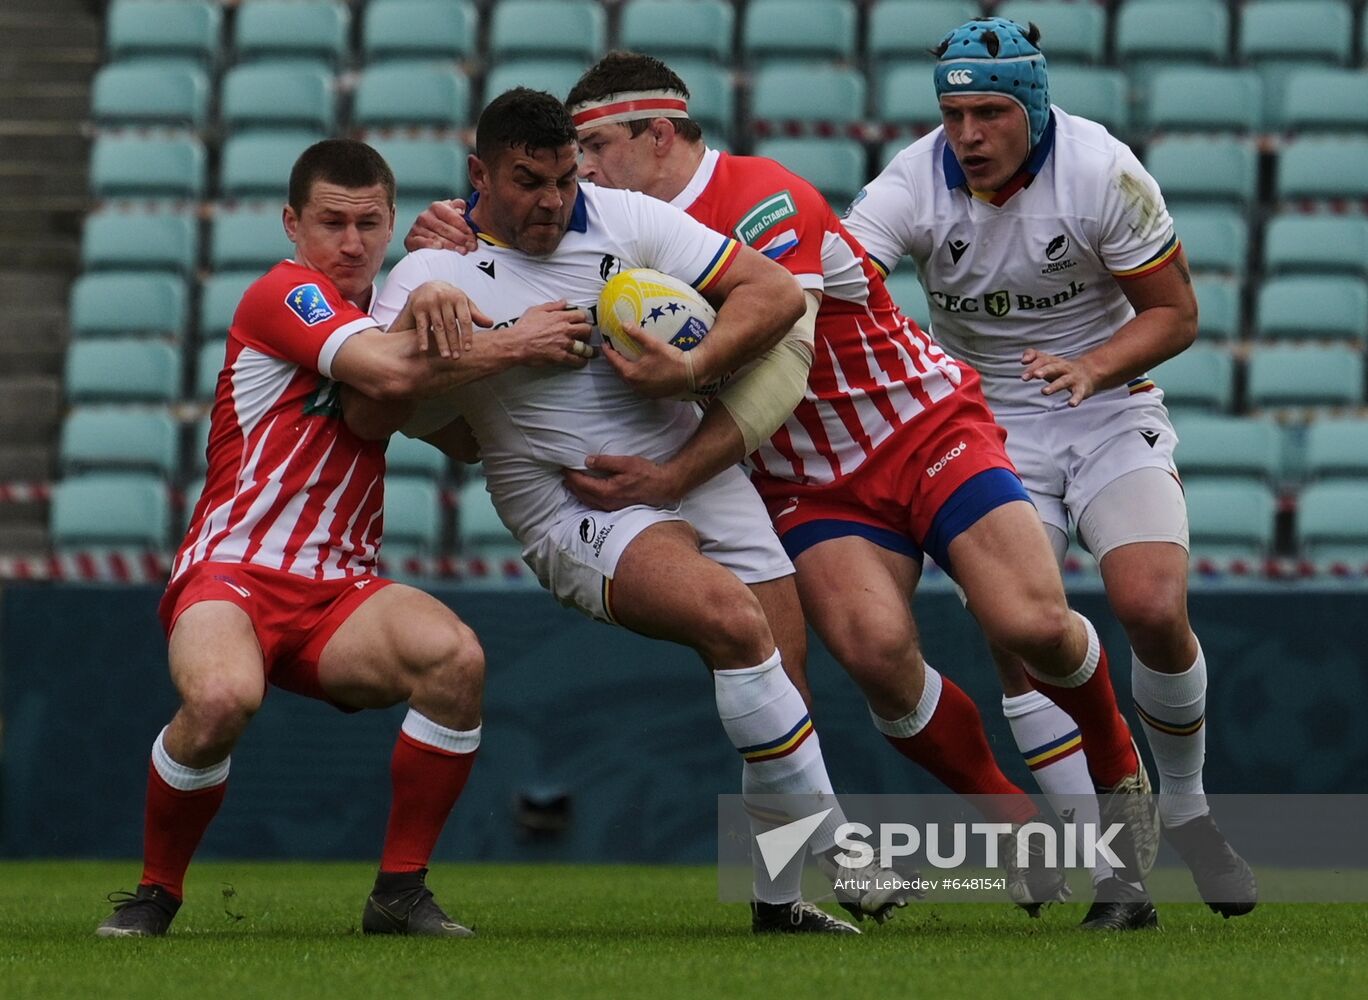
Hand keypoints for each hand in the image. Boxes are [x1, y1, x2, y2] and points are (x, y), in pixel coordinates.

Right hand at [404, 199, 477, 253]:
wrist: (427, 242)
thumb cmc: (445, 228)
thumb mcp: (453, 215)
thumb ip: (459, 208)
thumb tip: (462, 209)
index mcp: (436, 207)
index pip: (452, 216)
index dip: (464, 227)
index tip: (473, 237)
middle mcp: (425, 216)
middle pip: (445, 228)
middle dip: (460, 238)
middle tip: (471, 246)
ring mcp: (416, 228)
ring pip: (436, 236)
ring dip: (450, 245)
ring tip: (462, 251)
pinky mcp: (410, 240)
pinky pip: (421, 242)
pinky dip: (431, 244)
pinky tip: (440, 248)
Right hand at [406, 281, 492, 358]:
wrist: (428, 285)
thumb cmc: (450, 297)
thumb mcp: (464, 303)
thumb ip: (476, 314)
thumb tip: (490, 323)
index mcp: (458, 298)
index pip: (465, 319)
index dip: (467, 335)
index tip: (467, 349)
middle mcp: (444, 298)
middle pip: (451, 325)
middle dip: (454, 342)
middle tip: (456, 357)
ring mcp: (430, 303)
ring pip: (437, 327)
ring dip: (441, 343)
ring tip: (446, 356)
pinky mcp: (418, 307)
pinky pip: (421, 325)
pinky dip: (423, 338)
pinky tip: (424, 349)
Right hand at [513, 300, 596, 367]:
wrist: (517, 343)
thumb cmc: (524, 327)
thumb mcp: (536, 310)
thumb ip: (552, 306)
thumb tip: (564, 303)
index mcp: (560, 317)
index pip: (580, 315)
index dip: (583, 318)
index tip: (582, 321)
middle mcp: (565, 330)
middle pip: (586, 330)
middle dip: (587, 332)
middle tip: (586, 335)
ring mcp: (564, 344)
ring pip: (584, 346)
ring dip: (589, 349)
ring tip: (591, 352)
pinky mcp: (560, 356)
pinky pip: (576, 359)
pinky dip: (581, 361)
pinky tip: (582, 361)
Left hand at [563, 454, 680, 510]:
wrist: (663, 487)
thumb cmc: (647, 474)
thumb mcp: (626, 463)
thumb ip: (605, 462)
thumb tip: (587, 461)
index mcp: (607, 491)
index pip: (582, 483)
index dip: (571, 475)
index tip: (564, 467)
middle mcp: (607, 502)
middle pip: (582, 494)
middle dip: (571, 484)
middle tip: (563, 474)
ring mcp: (611, 507)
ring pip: (587, 501)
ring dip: (577, 492)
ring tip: (570, 483)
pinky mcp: (616, 508)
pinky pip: (595, 505)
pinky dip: (586, 498)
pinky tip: (585, 493)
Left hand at [602, 323, 692, 397]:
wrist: (691, 373)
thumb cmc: (672, 359)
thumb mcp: (653, 344)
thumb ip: (637, 334)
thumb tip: (623, 324)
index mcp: (631, 373)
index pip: (614, 361)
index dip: (608, 352)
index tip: (604, 344)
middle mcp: (635, 385)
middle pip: (619, 372)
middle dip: (615, 362)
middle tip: (613, 351)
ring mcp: (644, 391)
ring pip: (629, 380)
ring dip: (625, 370)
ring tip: (625, 360)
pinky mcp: (653, 394)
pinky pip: (639, 385)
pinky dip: (636, 377)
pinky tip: (640, 370)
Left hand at [1020, 348, 1098, 405]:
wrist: (1089, 373)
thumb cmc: (1062, 369)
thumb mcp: (1048, 361)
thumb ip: (1034, 357)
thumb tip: (1023, 360)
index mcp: (1054, 362)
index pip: (1043, 361)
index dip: (1033, 367)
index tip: (1024, 377)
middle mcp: (1064, 368)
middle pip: (1054, 367)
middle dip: (1045, 370)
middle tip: (1036, 375)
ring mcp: (1073, 378)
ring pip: (1063, 381)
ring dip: (1054, 386)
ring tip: (1044, 391)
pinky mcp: (1081, 388)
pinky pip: (1078, 393)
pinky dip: (1076, 399)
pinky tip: (1071, 404)